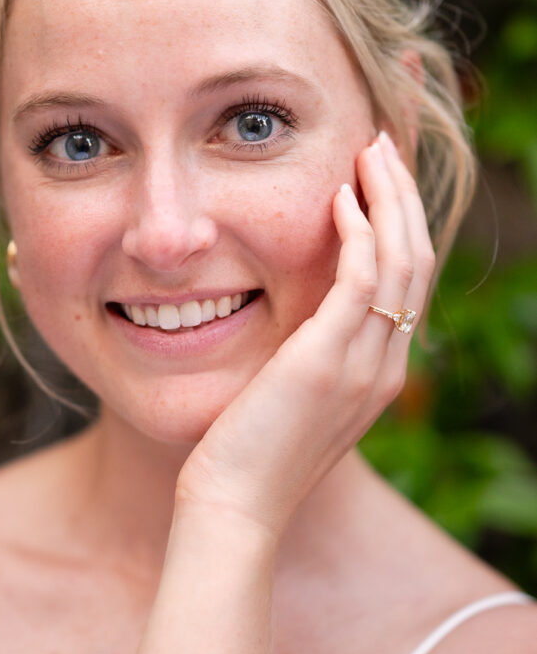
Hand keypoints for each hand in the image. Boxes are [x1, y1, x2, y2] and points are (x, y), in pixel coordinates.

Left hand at [175, 130, 435, 541]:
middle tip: (382, 147)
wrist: (235, 506)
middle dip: (404, 197)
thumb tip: (301, 324)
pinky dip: (358, 232)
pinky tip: (340, 198)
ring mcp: (363, 364)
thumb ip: (313, 360)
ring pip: (400, 261)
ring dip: (388, 199)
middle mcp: (385, 365)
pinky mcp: (327, 359)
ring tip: (368, 152)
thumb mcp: (294, 401)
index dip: (402, 224)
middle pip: (417, 261)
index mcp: (380, 373)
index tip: (380, 180)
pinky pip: (359, 279)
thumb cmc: (249, 454)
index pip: (408, 282)